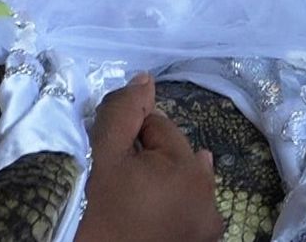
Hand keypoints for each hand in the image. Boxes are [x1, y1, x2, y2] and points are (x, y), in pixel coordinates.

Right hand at [76, 73, 222, 241]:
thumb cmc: (94, 213)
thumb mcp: (102, 156)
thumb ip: (123, 112)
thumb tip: (145, 80)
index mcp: (191, 169)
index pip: (157, 126)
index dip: (127, 138)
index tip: (107, 162)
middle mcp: (211, 199)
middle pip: (173, 156)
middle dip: (146, 161)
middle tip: (115, 187)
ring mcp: (206, 230)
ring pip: (180, 185)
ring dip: (159, 186)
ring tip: (129, 204)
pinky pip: (184, 214)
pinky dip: (168, 211)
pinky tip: (145, 220)